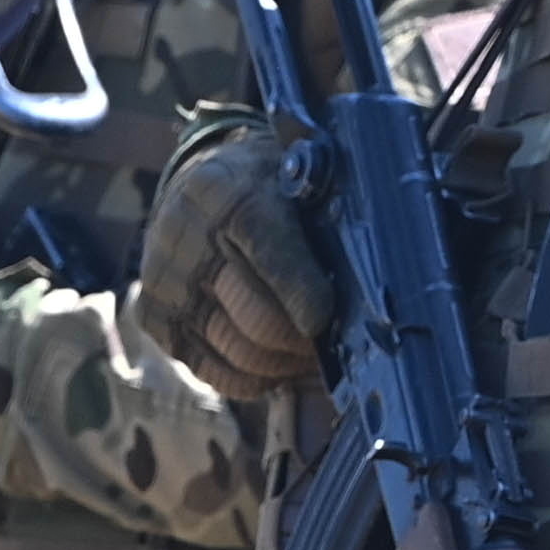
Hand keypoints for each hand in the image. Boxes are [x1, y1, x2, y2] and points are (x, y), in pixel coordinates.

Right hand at [133, 118, 338, 402]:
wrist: (192, 189)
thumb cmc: (267, 185)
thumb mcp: (298, 173)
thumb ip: (330, 208)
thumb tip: (392, 257)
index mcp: (229, 194)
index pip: (268, 249)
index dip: (302, 291)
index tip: (327, 318)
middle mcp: (186, 240)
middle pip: (258, 318)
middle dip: (307, 340)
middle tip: (341, 344)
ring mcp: (166, 286)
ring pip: (242, 353)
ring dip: (289, 363)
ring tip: (316, 355)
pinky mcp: (157, 322)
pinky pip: (219, 372)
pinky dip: (259, 376)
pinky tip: (282, 363)